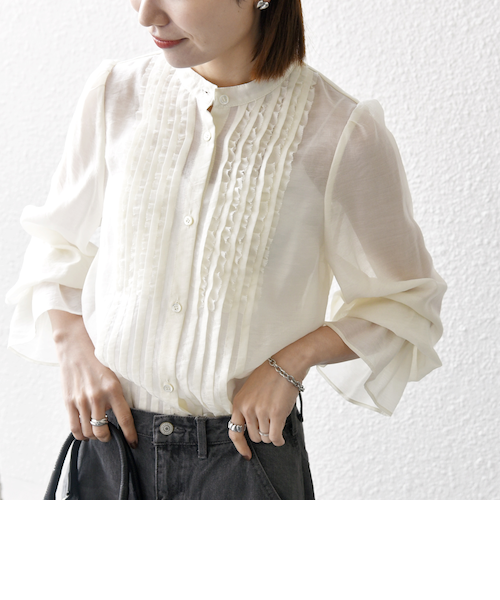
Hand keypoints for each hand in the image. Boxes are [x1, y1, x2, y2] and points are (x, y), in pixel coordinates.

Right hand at [49, 311, 137, 448]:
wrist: (75, 348)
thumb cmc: (98, 361)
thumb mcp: (114, 375)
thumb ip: (117, 395)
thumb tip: (124, 416)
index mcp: (113, 389)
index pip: (125, 419)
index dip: (130, 435)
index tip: (133, 444)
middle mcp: (97, 397)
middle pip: (103, 431)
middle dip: (108, 438)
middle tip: (110, 436)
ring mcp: (81, 400)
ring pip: (89, 432)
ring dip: (94, 437)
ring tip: (98, 433)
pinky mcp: (68, 402)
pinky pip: (74, 428)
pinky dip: (81, 435)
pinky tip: (85, 432)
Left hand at [229, 351, 308, 459]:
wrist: (286, 365)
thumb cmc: (270, 375)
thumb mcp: (250, 389)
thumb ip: (246, 406)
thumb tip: (251, 428)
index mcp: (239, 402)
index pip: (234, 431)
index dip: (240, 446)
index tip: (247, 454)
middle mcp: (248, 408)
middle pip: (254, 436)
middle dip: (262, 434)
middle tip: (270, 424)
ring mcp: (262, 411)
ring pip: (266, 437)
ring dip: (272, 434)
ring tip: (277, 424)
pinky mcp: (276, 414)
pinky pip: (275, 437)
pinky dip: (279, 441)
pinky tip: (281, 439)